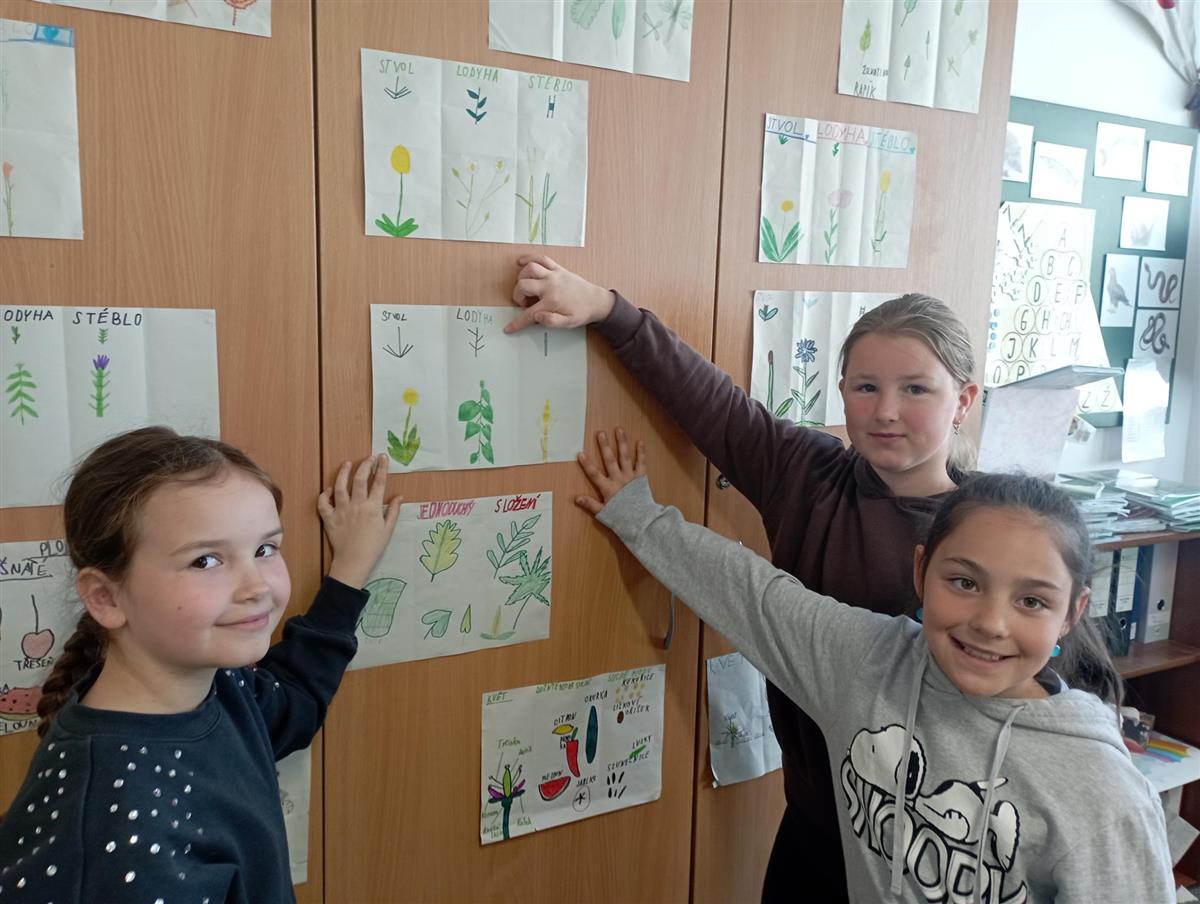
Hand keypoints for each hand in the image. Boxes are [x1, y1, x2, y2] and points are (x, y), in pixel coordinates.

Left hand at [318, 454, 401, 587]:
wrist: (354, 561)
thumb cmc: (374, 547)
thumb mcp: (388, 529)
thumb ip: (394, 511)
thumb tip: (400, 496)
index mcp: (373, 507)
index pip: (379, 482)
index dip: (382, 468)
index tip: (383, 457)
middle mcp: (357, 505)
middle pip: (360, 479)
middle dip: (365, 465)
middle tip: (369, 458)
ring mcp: (341, 510)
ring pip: (340, 486)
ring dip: (343, 473)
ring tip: (347, 463)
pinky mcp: (329, 518)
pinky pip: (323, 504)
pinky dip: (324, 495)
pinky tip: (328, 489)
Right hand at [505, 254, 614, 333]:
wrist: (596, 301)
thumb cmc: (581, 312)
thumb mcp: (568, 323)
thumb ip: (552, 322)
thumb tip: (537, 317)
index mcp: (552, 302)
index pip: (529, 314)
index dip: (517, 323)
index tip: (509, 328)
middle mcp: (550, 286)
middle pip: (523, 285)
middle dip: (517, 295)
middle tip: (524, 303)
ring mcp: (553, 275)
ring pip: (530, 268)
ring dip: (521, 277)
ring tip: (525, 287)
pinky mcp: (557, 268)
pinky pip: (541, 258)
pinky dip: (529, 258)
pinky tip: (521, 262)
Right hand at [576, 428, 645, 514]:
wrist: (641, 521)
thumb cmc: (621, 518)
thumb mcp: (604, 513)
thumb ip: (590, 504)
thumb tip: (576, 498)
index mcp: (608, 488)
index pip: (594, 474)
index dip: (587, 464)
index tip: (580, 453)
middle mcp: (619, 479)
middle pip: (610, 460)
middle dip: (604, 446)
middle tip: (600, 433)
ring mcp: (631, 477)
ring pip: (625, 457)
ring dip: (622, 443)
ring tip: (619, 430)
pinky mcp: (641, 478)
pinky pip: (641, 463)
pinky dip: (641, 452)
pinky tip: (640, 442)